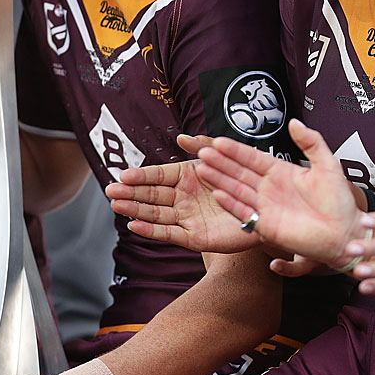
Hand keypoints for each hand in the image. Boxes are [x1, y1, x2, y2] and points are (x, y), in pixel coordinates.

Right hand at [105, 144, 259, 253]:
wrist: (264, 213)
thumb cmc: (243, 183)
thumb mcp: (224, 158)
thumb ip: (203, 146)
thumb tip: (179, 137)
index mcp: (186, 177)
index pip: (158, 176)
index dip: (140, 176)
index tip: (123, 175)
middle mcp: (183, 197)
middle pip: (151, 195)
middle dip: (130, 193)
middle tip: (110, 191)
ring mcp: (186, 217)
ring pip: (155, 214)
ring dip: (134, 210)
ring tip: (116, 206)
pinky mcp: (194, 237)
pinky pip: (169, 234)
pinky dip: (151, 231)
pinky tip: (134, 225)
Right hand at [194, 120, 366, 267]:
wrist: (346, 233)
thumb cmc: (340, 202)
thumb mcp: (328, 166)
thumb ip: (311, 142)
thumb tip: (294, 122)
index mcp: (281, 172)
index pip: (252, 158)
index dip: (235, 150)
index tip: (218, 141)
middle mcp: (270, 188)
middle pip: (239, 172)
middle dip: (220, 162)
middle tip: (202, 152)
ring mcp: (266, 207)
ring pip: (237, 190)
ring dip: (219, 180)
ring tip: (201, 169)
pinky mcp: (266, 226)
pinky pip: (244, 213)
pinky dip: (231, 204)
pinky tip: (217, 194)